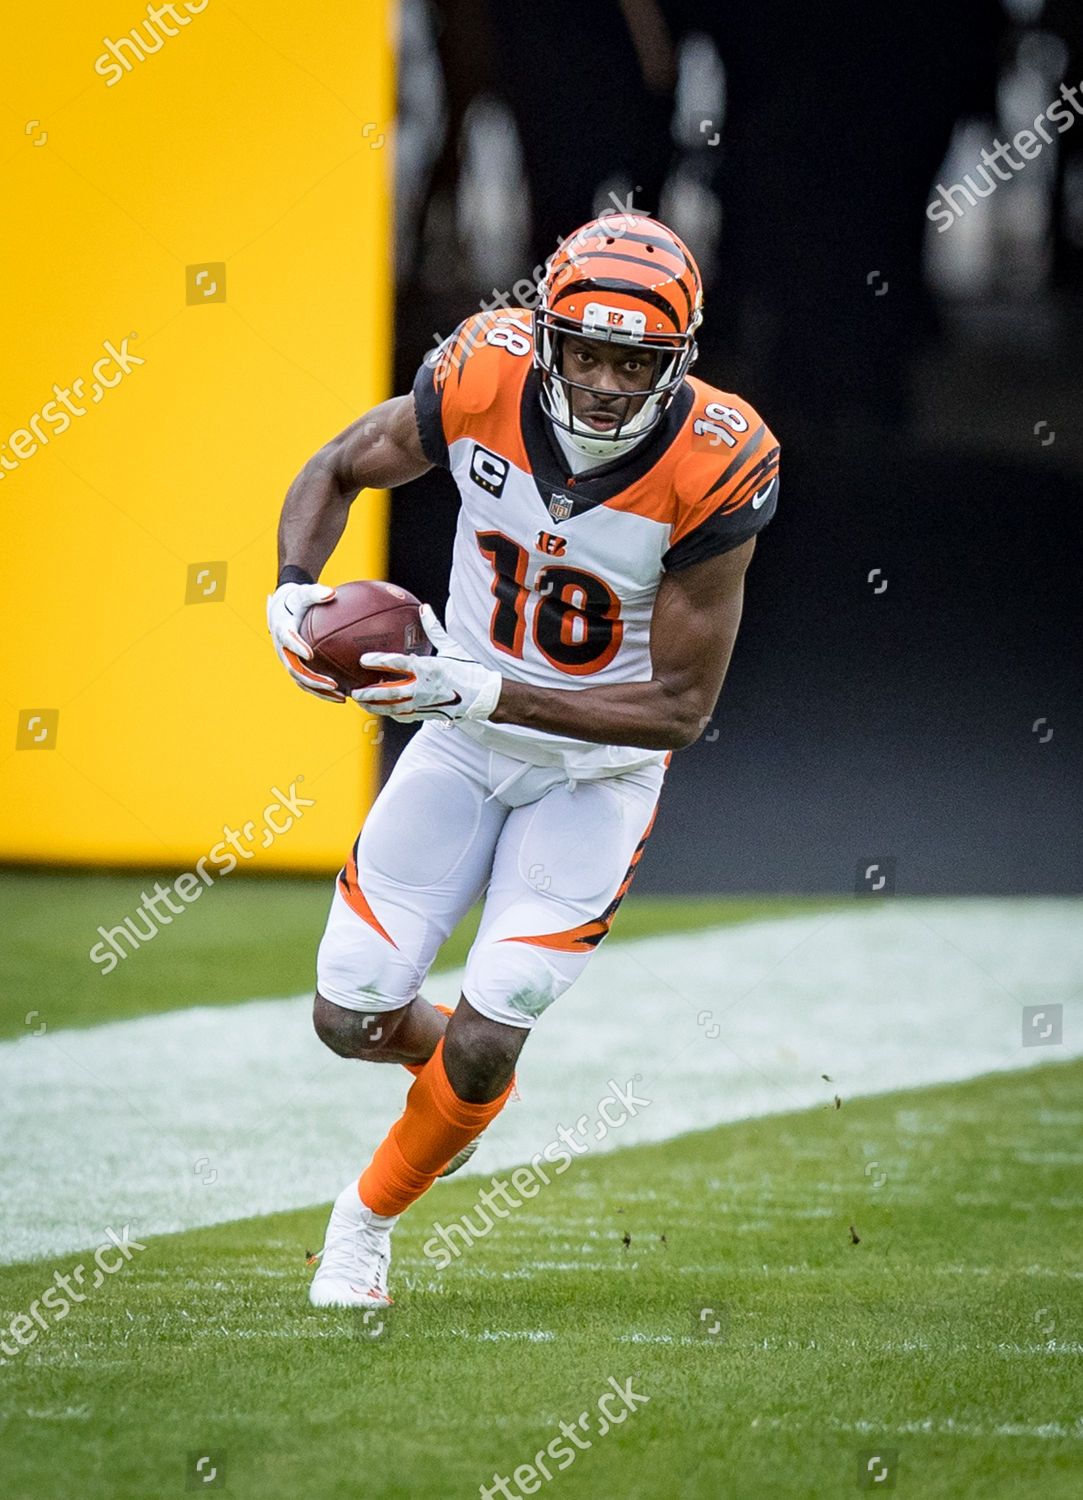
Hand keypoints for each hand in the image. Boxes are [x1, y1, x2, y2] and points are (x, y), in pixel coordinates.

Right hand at [266, 582, 344, 702]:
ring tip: (342, 697)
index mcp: (282, 629)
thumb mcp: (303, 592)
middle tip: (333, 684)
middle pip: (295, 668)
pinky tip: (343, 694)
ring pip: (301, 681)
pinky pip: (307, 683)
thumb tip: (332, 593)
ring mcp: (288, 661)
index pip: (287, 640)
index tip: (310, 654)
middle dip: (313, 679)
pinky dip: (322, 691)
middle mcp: (282, 649)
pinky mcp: (295, 667)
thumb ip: (316, 592)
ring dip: (320, 692)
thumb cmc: (296, 599)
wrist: (282, 607)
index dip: (297, 647)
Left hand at [353, 604, 501, 722]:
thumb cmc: (468, 669)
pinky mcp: (427, 714)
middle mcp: (424, 687)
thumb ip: (434, 628)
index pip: (398, 664)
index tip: (363, 660)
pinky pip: (404, 716)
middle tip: (354, 691)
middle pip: (390, 692)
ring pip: (394, 708)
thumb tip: (424, 607)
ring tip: (361, 704)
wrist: (483, 696)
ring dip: (375, 707)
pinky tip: (381, 711)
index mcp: (428, 668)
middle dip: (370, 693)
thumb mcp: (451, 646)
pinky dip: (391, 714)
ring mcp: (425, 703)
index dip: (379, 661)